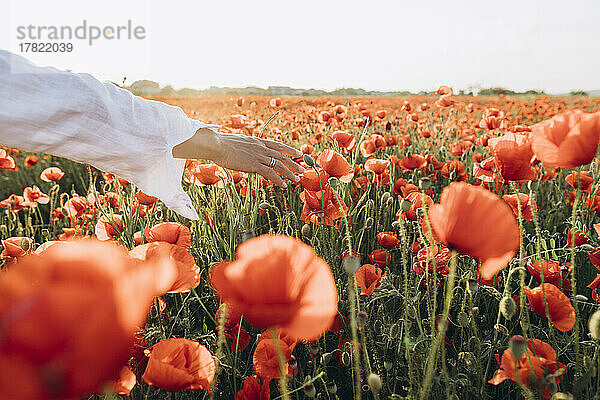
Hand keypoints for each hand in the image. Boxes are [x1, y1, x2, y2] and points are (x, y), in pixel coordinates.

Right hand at [173, 127, 304, 187]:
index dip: (289, 149)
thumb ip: (244, 148)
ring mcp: (258, 156)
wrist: (216, 145)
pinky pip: (270, 173)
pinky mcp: (254, 165)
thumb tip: (244, 152)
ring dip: (289, 172)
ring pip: (279, 165)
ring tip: (297, 179)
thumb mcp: (236, 143)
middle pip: (281, 155)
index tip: (298, 153)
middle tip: (302, 169)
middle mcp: (260, 147)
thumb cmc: (221, 144)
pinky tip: (284, 186)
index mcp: (257, 141)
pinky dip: (279, 180)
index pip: (277, 145)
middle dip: (293, 162)